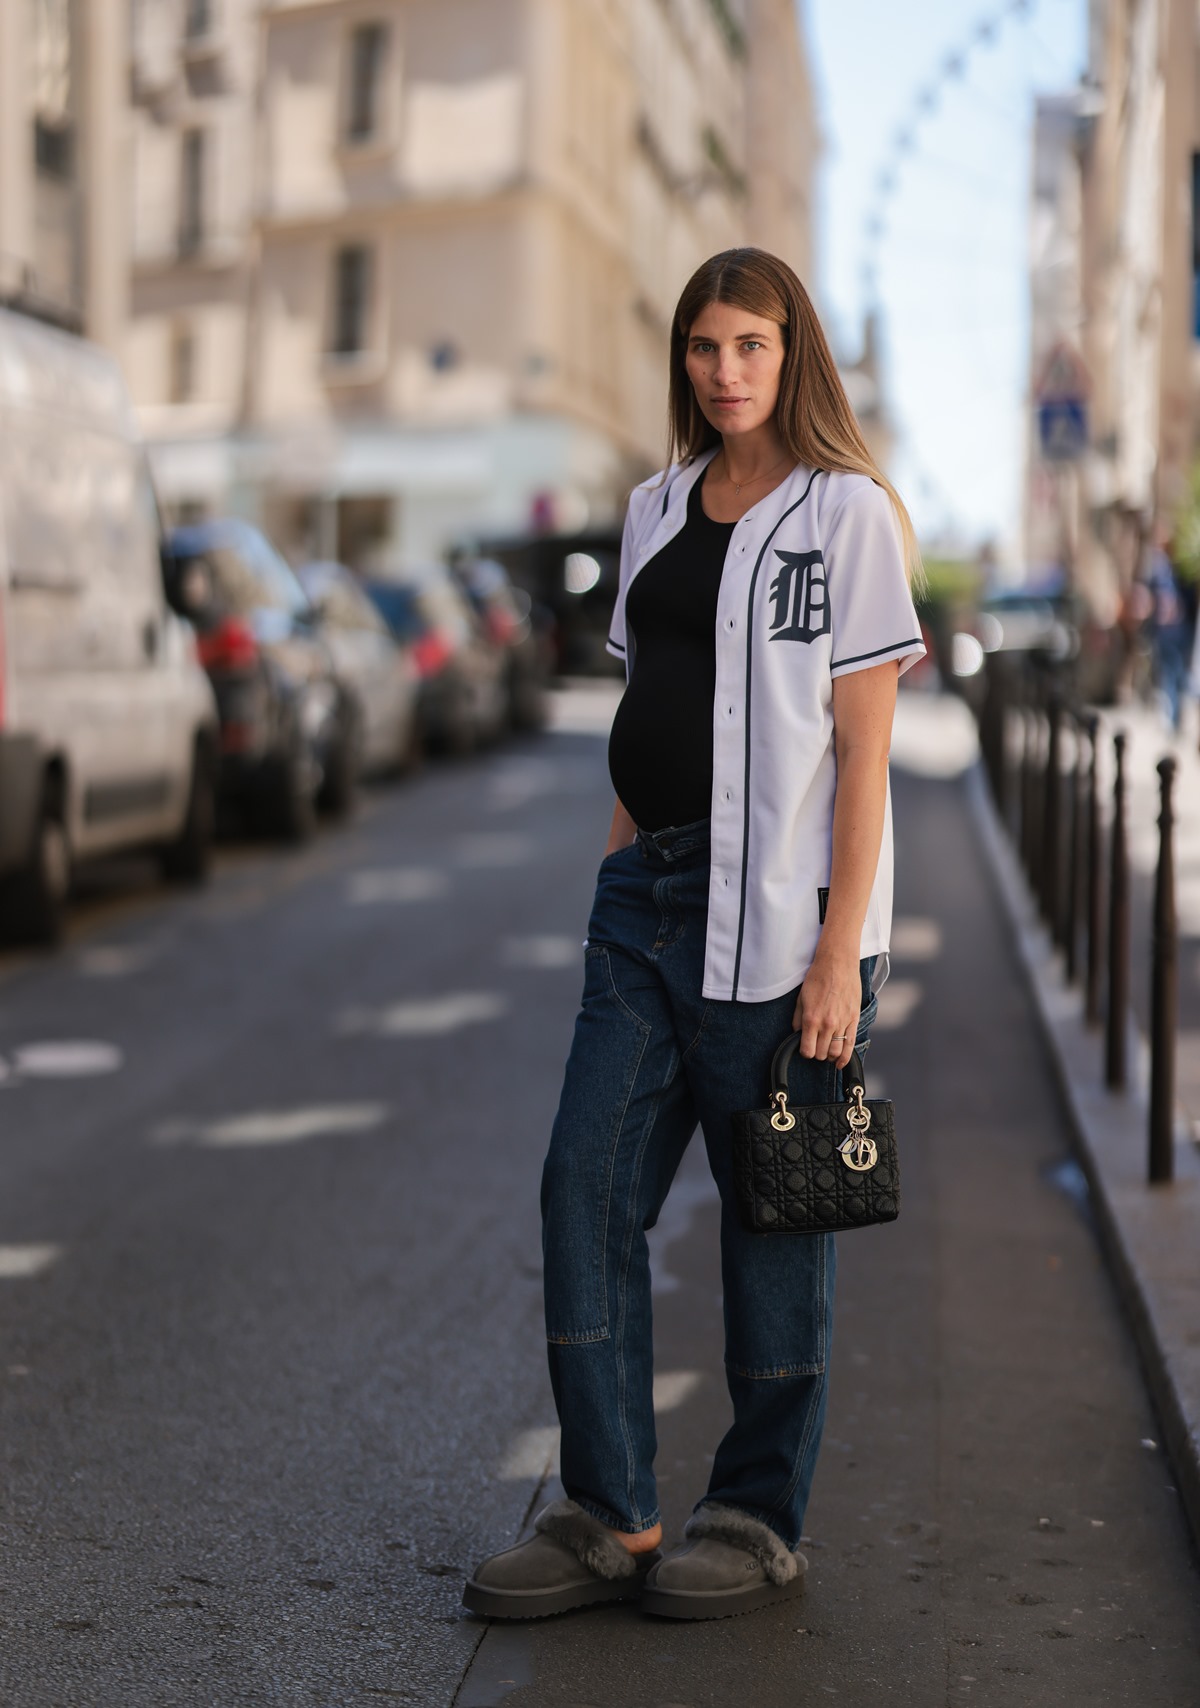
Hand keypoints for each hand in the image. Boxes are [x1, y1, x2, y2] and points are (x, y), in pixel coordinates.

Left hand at [792, 948, 859, 1069]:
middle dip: (816, 1053)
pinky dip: (845, 1057)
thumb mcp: (801, 998)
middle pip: (821, 1054)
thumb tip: (798, 1035)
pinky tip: (840, 1063)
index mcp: (812, 1019)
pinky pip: (851, 1044)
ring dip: (829, 1056)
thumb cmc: (818, 978)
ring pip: (836, 1052)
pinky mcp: (854, 1020)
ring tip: (826, 1052)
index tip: (804, 1048)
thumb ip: (798, 1020)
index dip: (804, 1052)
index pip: (807, 1050)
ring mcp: (842, 1023)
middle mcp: (827, 1024)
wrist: (837, 964)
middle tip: (815, 1047)